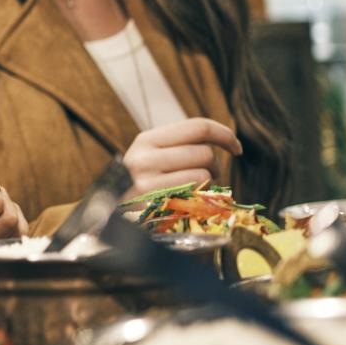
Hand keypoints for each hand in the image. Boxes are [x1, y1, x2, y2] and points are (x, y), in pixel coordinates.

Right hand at [121, 117, 241, 196]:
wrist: (109, 218)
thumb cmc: (139, 187)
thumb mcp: (150, 159)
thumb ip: (177, 146)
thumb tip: (220, 138)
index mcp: (146, 140)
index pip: (197, 126)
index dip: (223, 134)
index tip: (236, 147)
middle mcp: (144, 157)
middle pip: (204, 152)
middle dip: (215, 165)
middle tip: (209, 176)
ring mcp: (147, 182)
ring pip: (203, 173)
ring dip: (208, 183)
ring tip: (195, 190)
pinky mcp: (155, 204)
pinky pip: (196, 193)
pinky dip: (201, 198)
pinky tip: (189, 201)